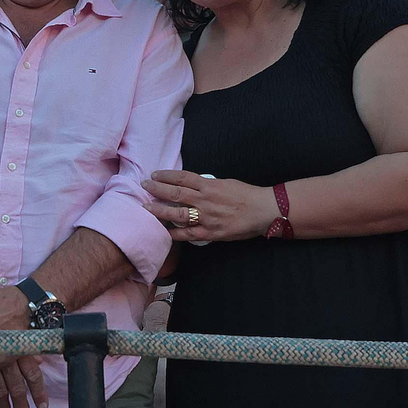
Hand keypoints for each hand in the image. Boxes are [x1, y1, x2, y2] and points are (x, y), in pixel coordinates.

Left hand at [142, 170, 277, 241]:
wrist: (263, 211)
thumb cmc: (247, 195)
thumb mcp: (227, 183)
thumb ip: (208, 185)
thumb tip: (193, 185)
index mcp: (210, 185)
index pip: (183, 178)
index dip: (167, 175)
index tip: (155, 174)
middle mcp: (205, 200)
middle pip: (176, 193)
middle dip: (157, 189)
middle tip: (144, 186)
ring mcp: (207, 217)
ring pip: (178, 213)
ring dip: (160, 210)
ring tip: (146, 207)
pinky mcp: (211, 233)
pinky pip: (188, 233)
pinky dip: (175, 232)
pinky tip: (163, 231)